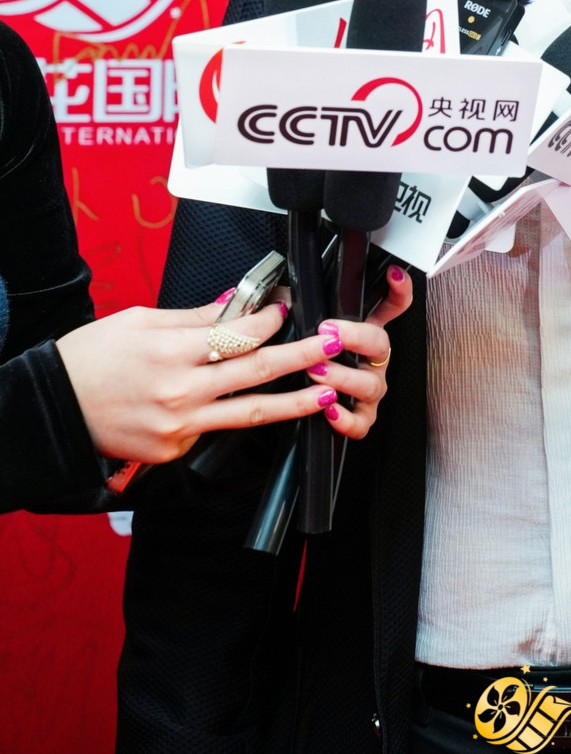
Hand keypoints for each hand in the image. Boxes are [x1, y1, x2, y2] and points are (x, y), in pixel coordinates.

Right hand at [55, 291, 377, 462]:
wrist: (54, 408)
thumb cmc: (90, 358)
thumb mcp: (139, 321)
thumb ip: (193, 317)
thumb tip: (234, 304)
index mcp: (172, 351)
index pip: (238, 334)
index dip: (268, 320)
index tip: (285, 309)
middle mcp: (180, 391)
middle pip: (256, 371)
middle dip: (301, 355)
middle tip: (333, 344)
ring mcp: (178, 426)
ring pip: (249, 412)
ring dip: (293, 402)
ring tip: (326, 392)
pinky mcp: (173, 450)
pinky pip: (214, 429)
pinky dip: (237, 416)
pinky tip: (262, 409)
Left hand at [303, 264, 412, 441]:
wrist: (299, 403)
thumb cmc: (305, 362)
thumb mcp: (306, 332)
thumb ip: (303, 312)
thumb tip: (283, 296)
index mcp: (363, 333)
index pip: (389, 307)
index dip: (398, 291)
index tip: (394, 275)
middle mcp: (372, 361)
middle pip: (380, 343)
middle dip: (355, 337)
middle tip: (328, 333)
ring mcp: (370, 389)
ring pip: (369, 384)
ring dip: (343, 377)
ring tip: (317, 372)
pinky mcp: (362, 418)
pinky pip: (361, 422)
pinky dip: (346, 418)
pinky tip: (330, 409)